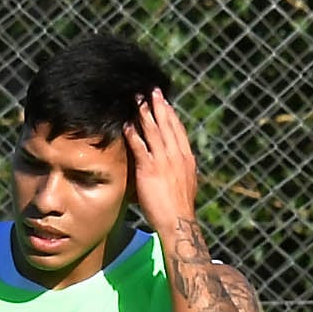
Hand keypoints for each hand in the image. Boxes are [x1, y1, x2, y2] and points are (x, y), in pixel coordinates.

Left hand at [127, 89, 201, 231]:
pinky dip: (133, 135)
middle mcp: (177, 156)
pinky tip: (126, 125)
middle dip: (159, 107)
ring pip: (154, 132)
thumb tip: (172, 163)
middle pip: (167, 126)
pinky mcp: (150, 170)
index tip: (164, 101)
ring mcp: (164, 162)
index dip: (170, 114)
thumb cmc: (177, 207)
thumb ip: (177, 168)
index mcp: (186, 157)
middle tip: (153, 90)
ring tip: (138, 100)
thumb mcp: (183, 182)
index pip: (178, 130)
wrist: (178, 221)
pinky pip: (140, 148)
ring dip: (145, 115)